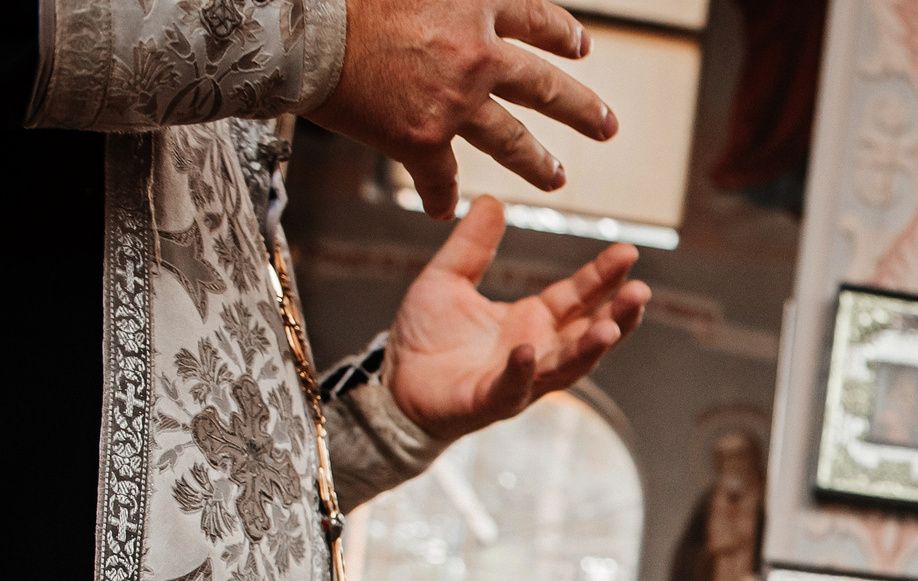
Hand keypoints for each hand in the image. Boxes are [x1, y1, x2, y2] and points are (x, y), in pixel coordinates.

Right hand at [309, 0, 619, 219]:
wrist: (299, 32)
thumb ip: (447, 0)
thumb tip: (471, 7)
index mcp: (475, 7)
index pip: (537, 21)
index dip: (561, 35)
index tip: (580, 47)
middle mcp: (478, 56)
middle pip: (546, 86)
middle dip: (582, 110)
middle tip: (607, 127)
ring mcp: (455, 102)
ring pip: (512, 140)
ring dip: (537, 162)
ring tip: (556, 178)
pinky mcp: (422, 139)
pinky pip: (440, 178)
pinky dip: (441, 196)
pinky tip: (444, 211)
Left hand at [384, 200, 648, 440]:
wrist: (394, 382)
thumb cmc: (426, 338)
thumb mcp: (448, 279)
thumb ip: (472, 245)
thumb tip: (492, 200)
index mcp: (534, 320)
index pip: (579, 296)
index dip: (604, 276)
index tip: (628, 252)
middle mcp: (538, 350)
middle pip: (588, 332)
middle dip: (618, 315)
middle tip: (641, 292)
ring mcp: (519, 379)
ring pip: (565, 366)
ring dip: (588, 349)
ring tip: (608, 328)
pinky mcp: (488, 401)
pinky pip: (510, 388)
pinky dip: (521, 372)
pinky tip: (527, 352)